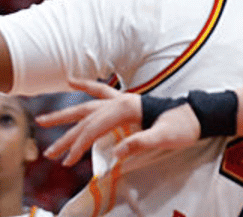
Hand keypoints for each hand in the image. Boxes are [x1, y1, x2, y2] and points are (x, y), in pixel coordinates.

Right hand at [39, 79, 200, 164]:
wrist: (199, 114)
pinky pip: (99, 92)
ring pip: (86, 105)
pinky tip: (72, 81)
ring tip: (43, 120)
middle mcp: (120, 100)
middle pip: (84, 116)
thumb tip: (116, 152)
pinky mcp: (125, 102)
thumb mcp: (165, 138)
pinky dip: (85, 86)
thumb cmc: (184, 127)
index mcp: (126, 107)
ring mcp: (121, 99)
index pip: (94, 127)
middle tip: (47, 150)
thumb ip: (140, 142)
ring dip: (65, 115)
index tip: (68, 161)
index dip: (79, 144)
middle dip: (63, 133)